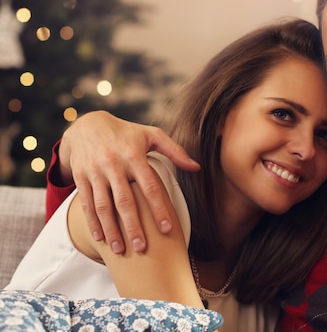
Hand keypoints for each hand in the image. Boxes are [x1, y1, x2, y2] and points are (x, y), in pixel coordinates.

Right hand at [58, 111, 199, 253]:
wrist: (87, 125)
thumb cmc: (127, 133)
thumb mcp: (151, 134)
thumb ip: (175, 151)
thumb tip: (196, 167)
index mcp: (134, 155)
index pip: (150, 186)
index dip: (158, 208)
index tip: (166, 229)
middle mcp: (113, 164)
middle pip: (125, 201)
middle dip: (133, 226)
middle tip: (142, 248)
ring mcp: (94, 172)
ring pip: (103, 206)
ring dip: (111, 230)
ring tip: (120, 250)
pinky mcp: (80, 177)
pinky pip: (86, 203)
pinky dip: (92, 222)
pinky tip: (100, 239)